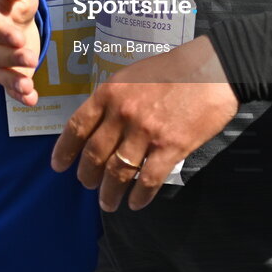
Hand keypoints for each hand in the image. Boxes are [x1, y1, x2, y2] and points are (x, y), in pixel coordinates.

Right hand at [0, 0, 40, 105]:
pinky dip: (19, 95)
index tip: (19, 39)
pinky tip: (31, 100)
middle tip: (32, 59)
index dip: (4, 35)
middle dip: (13, 59)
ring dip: (14, 82)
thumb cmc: (13, 0)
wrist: (10, 15)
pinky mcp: (10, 72)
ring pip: (1, 74)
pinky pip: (10, 87)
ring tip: (28, 88)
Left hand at [51, 36, 237, 211]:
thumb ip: (114, 98)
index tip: (59, 166)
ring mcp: (146, 131)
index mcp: (111, 92)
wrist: (213, 69)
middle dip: (87, 176)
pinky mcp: (170, 147)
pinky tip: (136, 203)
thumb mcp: (133, 74)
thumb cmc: (173, 68)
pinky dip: (140, 196)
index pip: (77, 126)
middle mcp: (123, 113)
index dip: (65, 150)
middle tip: (88, 185)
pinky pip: (148, 180)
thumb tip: (99, 124)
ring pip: (118, 172)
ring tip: (109, 202)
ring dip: (110, 192)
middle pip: (95, 154)